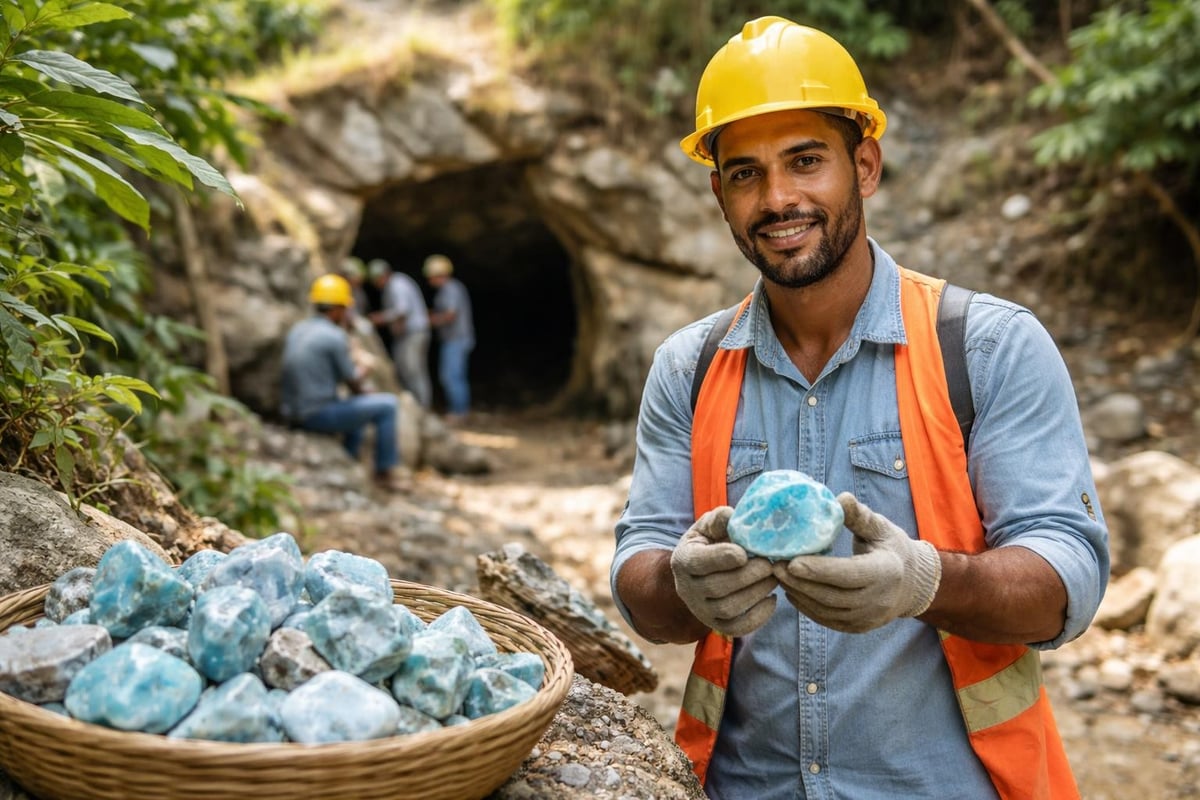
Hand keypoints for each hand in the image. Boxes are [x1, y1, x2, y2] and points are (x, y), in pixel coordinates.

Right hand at [670, 506, 776, 636]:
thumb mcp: (708, 527)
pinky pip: (737, 628)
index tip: (744, 552)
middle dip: (747, 576)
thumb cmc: (709, 543)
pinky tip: (772, 598)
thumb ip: (719, 519)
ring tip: (774, 577)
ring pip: (728, 608)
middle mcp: (686, 589)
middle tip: (770, 563)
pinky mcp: (716, 625)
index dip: (721, 558)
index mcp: (682, 560)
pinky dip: (758, 616)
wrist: (701, 572)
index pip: (698, 562)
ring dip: (756, 592)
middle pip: (716, 587)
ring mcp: (700, 610)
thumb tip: (731, 515)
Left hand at [771, 492, 941, 632]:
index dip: (819, 570)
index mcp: (886, 572)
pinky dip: (807, 607)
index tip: (792, 561)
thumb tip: (839, 498)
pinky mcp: (858, 627)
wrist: (912, 584)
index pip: (849, 574)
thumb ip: (859, 516)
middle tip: (775, 566)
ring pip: (827, 611)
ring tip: (779, 576)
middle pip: (833, 596)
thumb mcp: (880, 528)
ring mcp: (868, 618)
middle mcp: (878, 600)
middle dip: (801, 582)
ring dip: (800, 594)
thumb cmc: (891, 548)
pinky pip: (828, 620)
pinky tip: (792, 590)